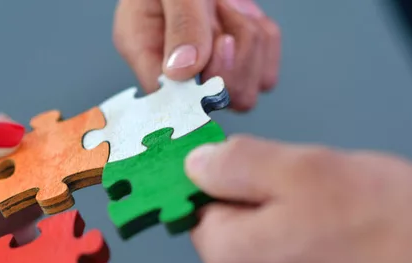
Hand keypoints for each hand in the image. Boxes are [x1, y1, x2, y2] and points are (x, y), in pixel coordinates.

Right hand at [113, 0, 280, 110]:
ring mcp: (211, 68)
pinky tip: (240, 13)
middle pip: (217, 103)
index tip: (216, 48)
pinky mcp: (240, 61)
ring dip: (249, 44)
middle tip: (220, 16)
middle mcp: (177, 69)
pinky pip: (266, 71)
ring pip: (247, 92)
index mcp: (145, 52)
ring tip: (226, 8)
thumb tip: (184, 70)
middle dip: (232, 61)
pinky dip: (262, 39)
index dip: (197, 89)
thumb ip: (181, 23)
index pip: (169, 100)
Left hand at [183, 136, 411, 262]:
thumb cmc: (394, 233)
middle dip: (271, 221)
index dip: (235, 188)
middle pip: (237, 246)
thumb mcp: (305, 168)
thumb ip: (237, 164)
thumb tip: (197, 165)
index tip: (263, 180)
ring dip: (297, 255)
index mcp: (230, 260)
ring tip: (347, 242)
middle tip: (323, 208)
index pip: (203, 212)